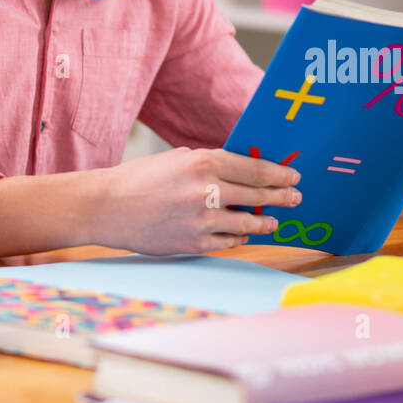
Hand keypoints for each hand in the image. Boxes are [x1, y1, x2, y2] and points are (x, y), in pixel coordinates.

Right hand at [94, 146, 301, 255]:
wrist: (107, 206)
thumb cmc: (141, 178)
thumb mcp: (178, 159)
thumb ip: (210, 164)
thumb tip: (244, 171)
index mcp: (203, 162)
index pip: (255, 169)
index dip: (279, 174)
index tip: (292, 176)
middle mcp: (206, 190)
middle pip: (258, 195)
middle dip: (281, 197)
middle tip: (295, 197)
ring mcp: (201, 220)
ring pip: (247, 223)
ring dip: (265, 222)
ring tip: (275, 221)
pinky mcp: (194, 243)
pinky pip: (228, 242)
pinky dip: (239, 238)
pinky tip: (244, 234)